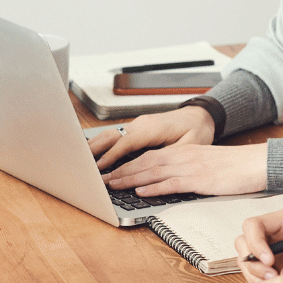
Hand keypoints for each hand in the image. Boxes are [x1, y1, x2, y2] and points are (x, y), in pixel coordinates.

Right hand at [88, 106, 215, 170]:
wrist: (201, 115)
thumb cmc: (197, 130)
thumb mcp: (189, 146)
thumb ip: (168, 155)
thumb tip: (148, 167)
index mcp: (153, 128)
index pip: (127, 142)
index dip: (112, 155)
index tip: (100, 167)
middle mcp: (142, 124)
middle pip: (113, 135)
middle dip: (96, 150)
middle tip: (82, 165)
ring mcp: (138, 124)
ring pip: (111, 133)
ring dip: (96, 146)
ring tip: (81, 159)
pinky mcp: (137, 127)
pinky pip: (116, 135)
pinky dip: (103, 143)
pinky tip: (94, 152)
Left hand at [102, 143, 266, 196]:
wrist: (255, 163)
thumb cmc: (234, 167)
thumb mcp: (205, 164)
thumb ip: (186, 170)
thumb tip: (167, 181)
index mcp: (184, 151)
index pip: (149, 156)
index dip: (128, 163)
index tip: (112, 170)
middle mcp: (183, 156)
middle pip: (145, 161)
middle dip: (122, 170)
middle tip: (103, 178)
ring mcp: (190, 167)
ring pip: (153, 171)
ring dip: (130, 178)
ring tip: (112, 185)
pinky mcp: (199, 179)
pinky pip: (171, 183)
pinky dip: (153, 187)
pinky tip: (140, 191)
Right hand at [235, 208, 282, 282]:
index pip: (254, 225)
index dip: (255, 243)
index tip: (269, 262)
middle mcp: (280, 234)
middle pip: (245, 243)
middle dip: (251, 262)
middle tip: (271, 278)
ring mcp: (280, 251)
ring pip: (249, 261)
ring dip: (255, 276)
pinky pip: (262, 275)